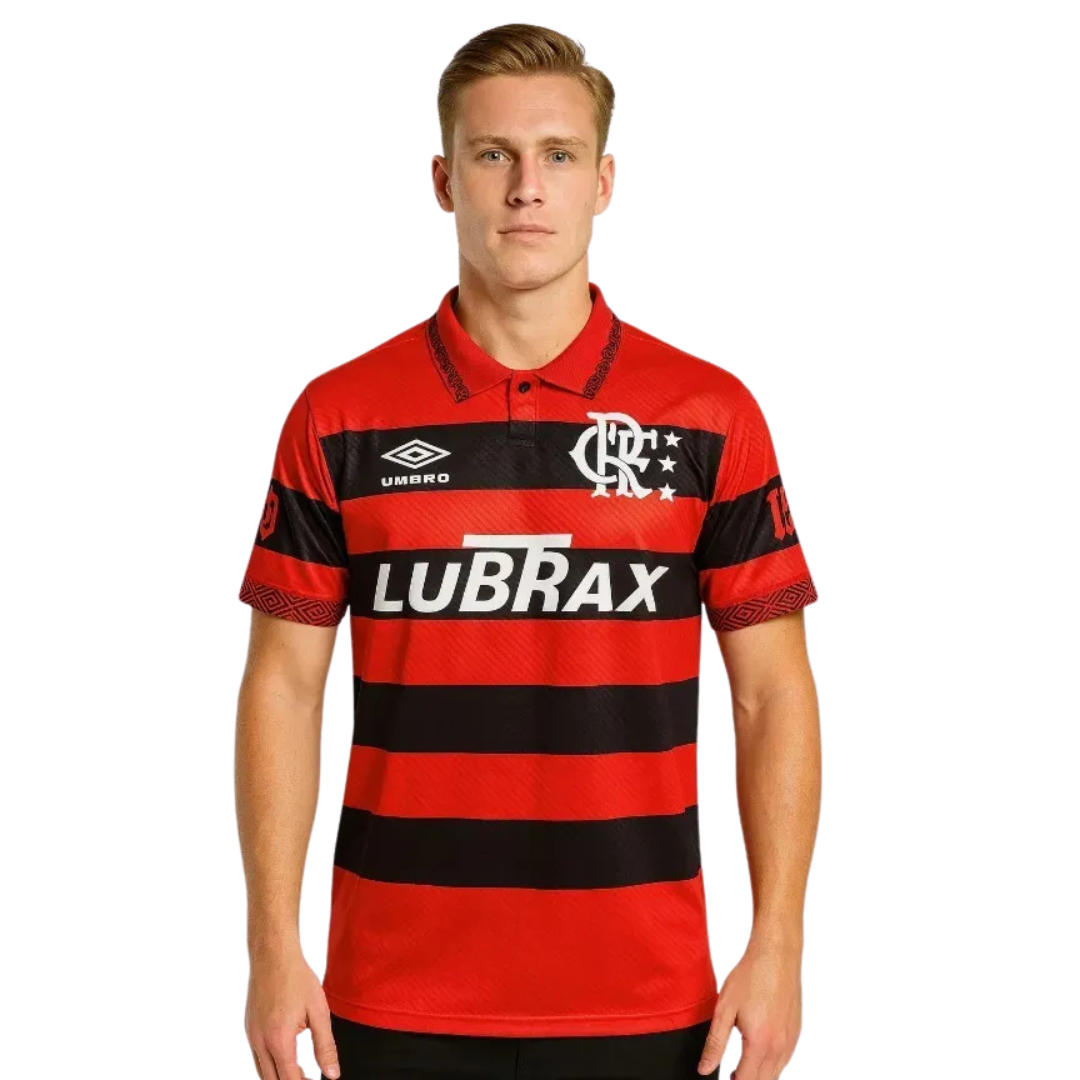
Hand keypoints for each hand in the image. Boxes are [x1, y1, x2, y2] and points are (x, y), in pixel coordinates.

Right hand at [245, 944, 339, 1078]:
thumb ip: (325, 1046)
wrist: (273, 955)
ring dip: (280, 1075)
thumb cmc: (296, 978)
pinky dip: (271, 1063)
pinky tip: (286, 1055)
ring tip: (301, 1072)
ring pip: (262, 1071)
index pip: (289, 1079)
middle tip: (311, 1078)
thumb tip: (332, 1074)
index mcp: (279, 1039)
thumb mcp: (319, 1011)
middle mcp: (260, 1041)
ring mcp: (251, 1035)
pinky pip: (257, 1056)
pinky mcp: (249, 1028)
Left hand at [696, 936, 801, 1078]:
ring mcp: (791, 1040)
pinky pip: (784, 1059)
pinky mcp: (796, 1032)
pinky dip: (771, 1063)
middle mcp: (780, 1047)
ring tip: (739, 1067)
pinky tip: (758, 1051)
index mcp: (760, 1043)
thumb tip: (705, 1068)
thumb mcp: (724, 1008)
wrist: (776, 955)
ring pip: (776, 1073)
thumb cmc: (751, 976)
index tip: (724, 1077)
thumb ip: (715, 1043)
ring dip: (759, 1074)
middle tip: (729, 1074)